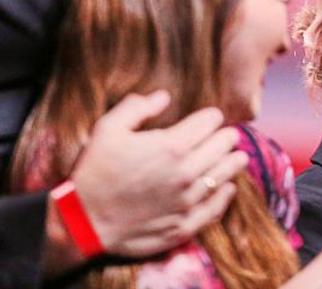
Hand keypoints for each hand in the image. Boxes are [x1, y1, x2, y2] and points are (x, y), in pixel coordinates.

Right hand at [69, 91, 246, 256]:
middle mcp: (186, 172)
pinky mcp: (185, 224)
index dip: (211, 117)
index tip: (210, 118)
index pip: (210, 122)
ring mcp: (188, 200)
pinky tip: (229, 187)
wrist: (83, 221)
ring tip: (237, 156)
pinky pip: (216, 207)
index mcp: (171, 145)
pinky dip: (226, 194)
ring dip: (233, 162)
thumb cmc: (95, 172)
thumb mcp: (108, 129)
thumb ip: (137, 107)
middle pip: (223, 145)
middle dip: (225, 137)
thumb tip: (164, 96)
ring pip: (225, 174)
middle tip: (226, 135)